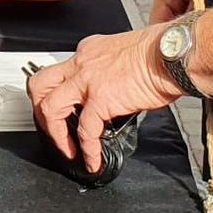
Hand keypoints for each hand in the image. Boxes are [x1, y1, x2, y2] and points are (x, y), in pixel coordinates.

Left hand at [28, 27, 181, 175]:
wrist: (173, 54)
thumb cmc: (161, 53)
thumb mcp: (125, 56)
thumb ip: (112, 74)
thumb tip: (117, 96)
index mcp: (89, 51)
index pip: (61, 72)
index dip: (60, 93)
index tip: (66, 109)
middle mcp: (82, 63)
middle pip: (40, 84)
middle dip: (39, 109)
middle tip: (51, 128)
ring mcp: (87, 80)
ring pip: (50, 107)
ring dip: (55, 134)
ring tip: (67, 150)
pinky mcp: (100, 99)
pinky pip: (85, 131)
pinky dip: (88, 150)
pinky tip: (93, 161)